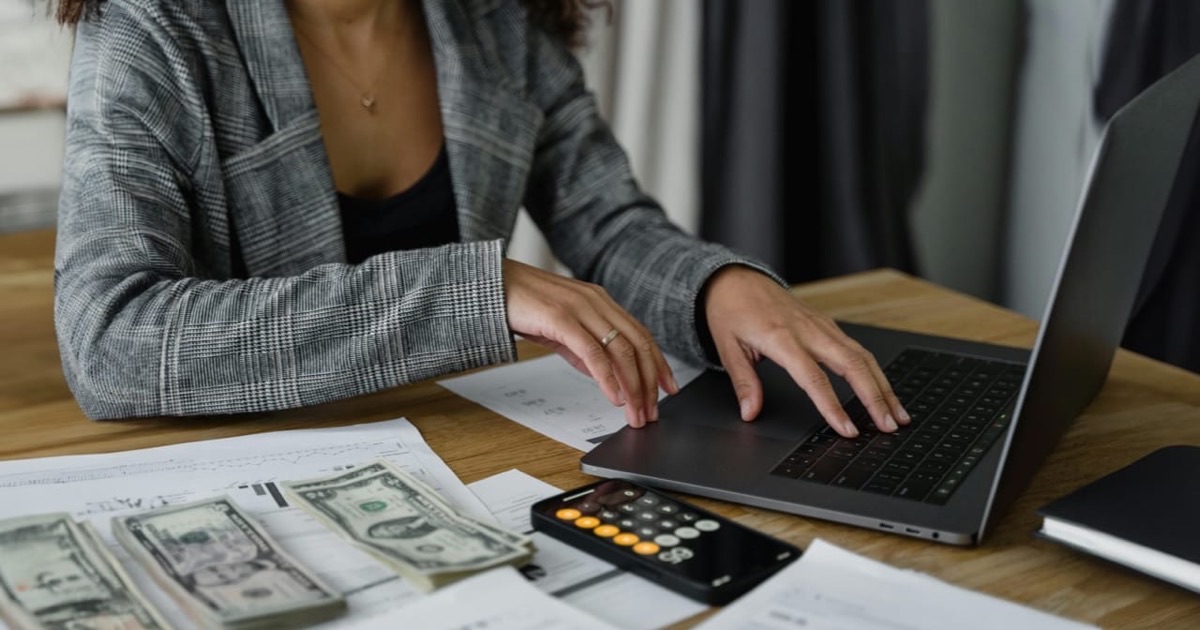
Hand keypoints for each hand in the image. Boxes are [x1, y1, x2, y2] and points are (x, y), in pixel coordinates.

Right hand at [502, 259, 678, 427]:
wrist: (490, 285)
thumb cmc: (523, 304)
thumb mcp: (562, 328)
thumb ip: (584, 348)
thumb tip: (604, 374)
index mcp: (601, 302)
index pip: (640, 335)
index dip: (658, 363)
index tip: (668, 388)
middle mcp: (596, 302)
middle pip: (637, 344)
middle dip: (650, 382)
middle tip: (653, 411)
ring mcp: (580, 308)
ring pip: (620, 350)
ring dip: (633, 386)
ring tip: (636, 412)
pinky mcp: (562, 319)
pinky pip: (593, 352)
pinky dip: (608, 377)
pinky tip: (613, 397)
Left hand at [702, 266, 908, 437]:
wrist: (736, 279)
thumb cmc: (730, 311)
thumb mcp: (727, 347)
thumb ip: (743, 382)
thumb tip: (750, 412)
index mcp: (781, 338)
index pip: (813, 378)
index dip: (832, 406)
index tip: (847, 430)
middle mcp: (808, 330)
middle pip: (852, 365)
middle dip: (875, 397)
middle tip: (889, 426)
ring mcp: (822, 326)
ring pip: (862, 356)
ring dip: (883, 386)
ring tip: (897, 414)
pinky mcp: (827, 325)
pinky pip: (857, 349)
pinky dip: (874, 371)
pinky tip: (883, 389)